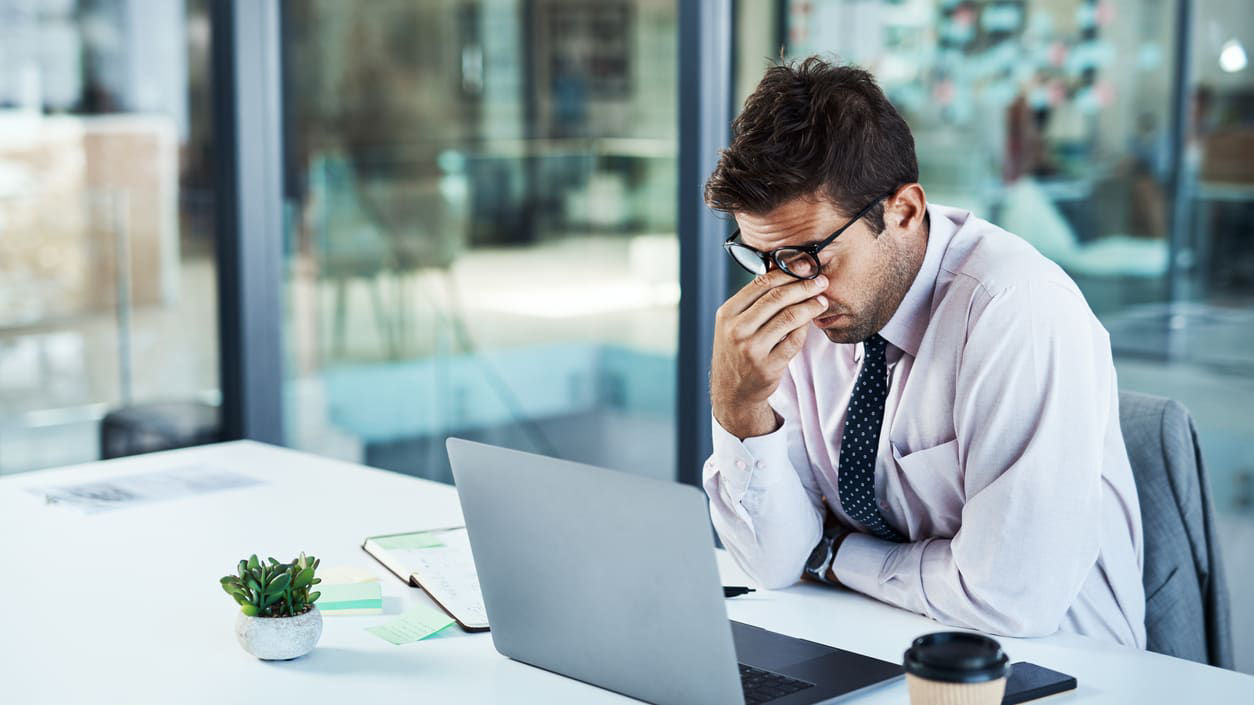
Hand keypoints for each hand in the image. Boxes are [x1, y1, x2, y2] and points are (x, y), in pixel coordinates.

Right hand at [711, 269, 828, 438]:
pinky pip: (794, 340)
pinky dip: (805, 328)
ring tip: (822, 301)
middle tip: (821, 282)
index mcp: (727, 313)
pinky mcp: (768, 366)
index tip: (806, 269)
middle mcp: (737, 330)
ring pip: (789, 318)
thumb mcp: (734, 323)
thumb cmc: (736, 351)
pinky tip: (811, 322)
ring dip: (811, 306)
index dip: (788, 273)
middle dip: (804, 286)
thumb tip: (783, 270)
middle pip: (777, 297)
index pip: (761, 283)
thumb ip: (754, 301)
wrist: (732, 390)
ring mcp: (752, 349)